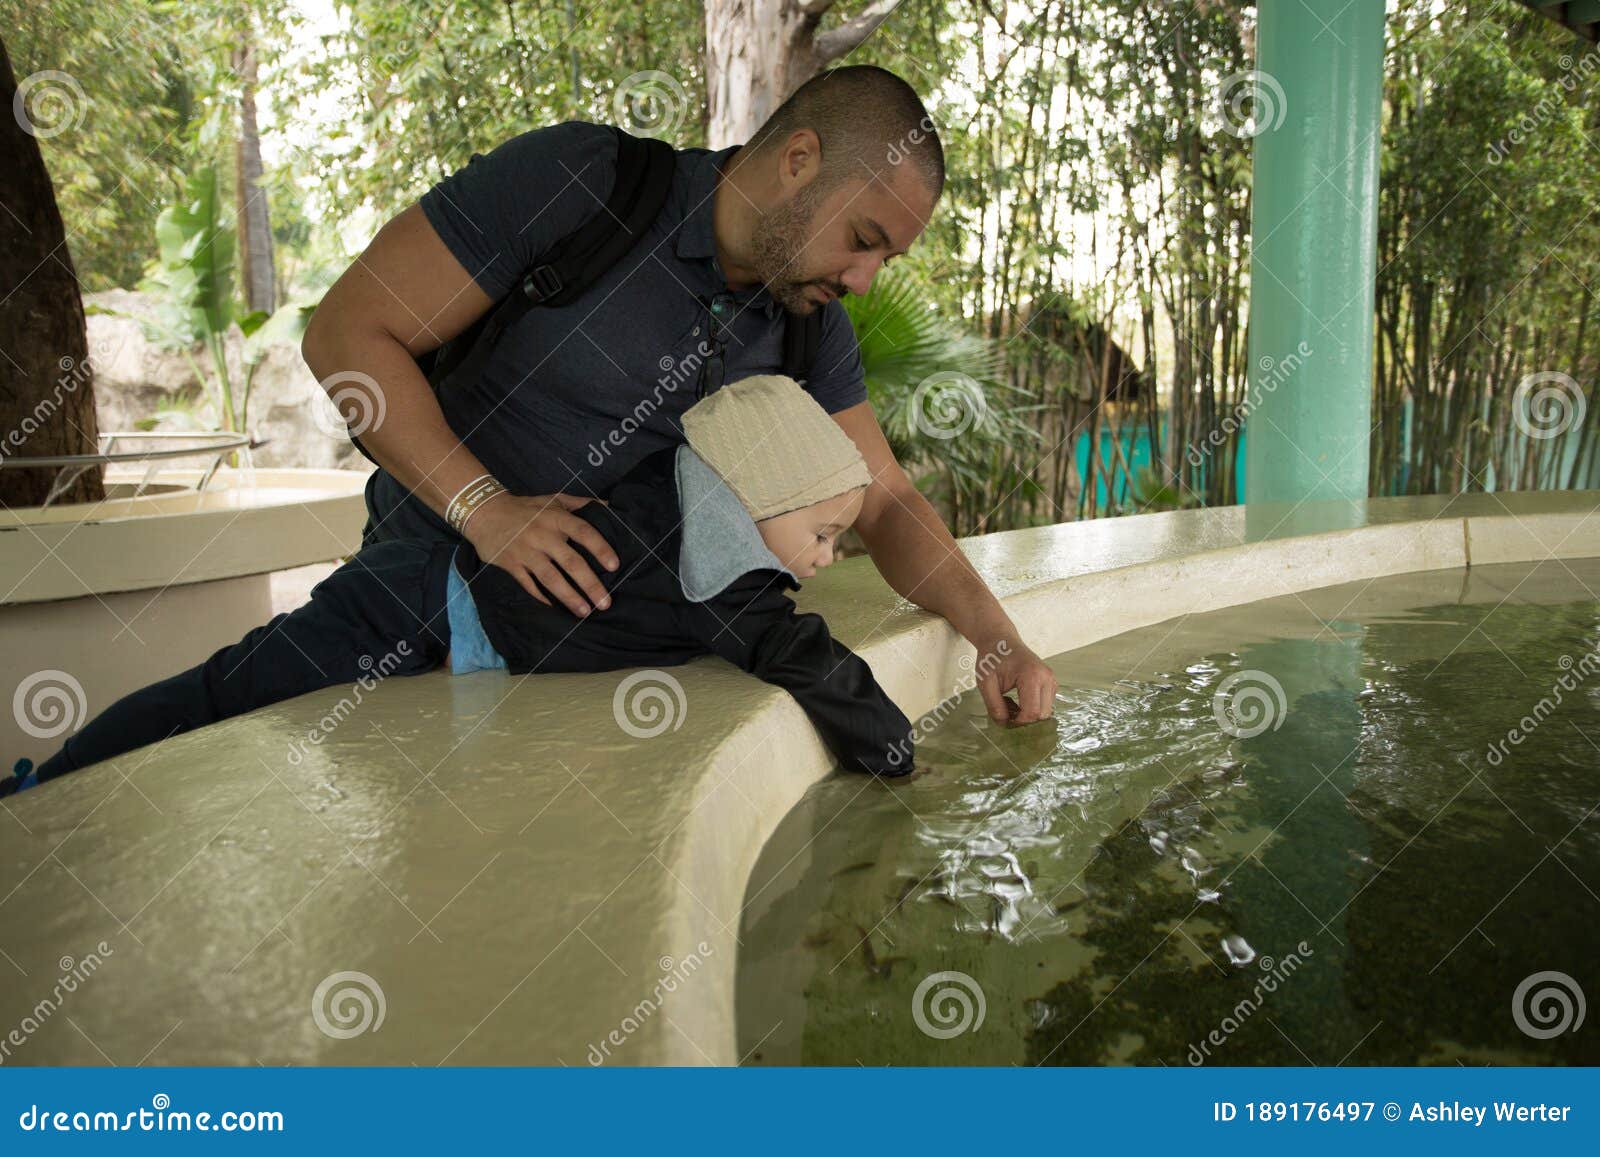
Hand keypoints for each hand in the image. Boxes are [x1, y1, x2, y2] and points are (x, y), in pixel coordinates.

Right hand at [462, 491, 617, 616]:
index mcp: (556, 518)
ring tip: (584, 611)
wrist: (485, 512)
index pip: (583, 532)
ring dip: (569, 596)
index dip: (600, 548)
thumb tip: (611, 507)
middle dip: (590, 584)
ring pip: (551, 578)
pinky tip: (555, 609)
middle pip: (570, 562)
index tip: (614, 565)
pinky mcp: (511, 565)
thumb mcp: (554, 499)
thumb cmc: (526, 508)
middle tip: (605, 603)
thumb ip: (582, 503)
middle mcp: (542, 535)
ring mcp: (526, 552)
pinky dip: (542, 598)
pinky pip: (529, 585)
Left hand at [974, 634, 1056, 723]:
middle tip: (1007, 712)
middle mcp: (1046, 677)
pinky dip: (1034, 708)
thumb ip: (994, 706)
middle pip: (1042, 715)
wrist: (1001, 640)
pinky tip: (1020, 701)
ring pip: (1046, 711)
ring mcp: (1052, 679)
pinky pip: (1046, 704)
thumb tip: (1005, 725)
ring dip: (1030, 715)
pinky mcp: (1051, 682)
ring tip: (1012, 704)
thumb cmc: (992, 658)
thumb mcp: (986, 683)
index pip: (1031, 712)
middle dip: (1025, 720)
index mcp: (1031, 676)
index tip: (1004, 720)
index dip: (1018, 722)